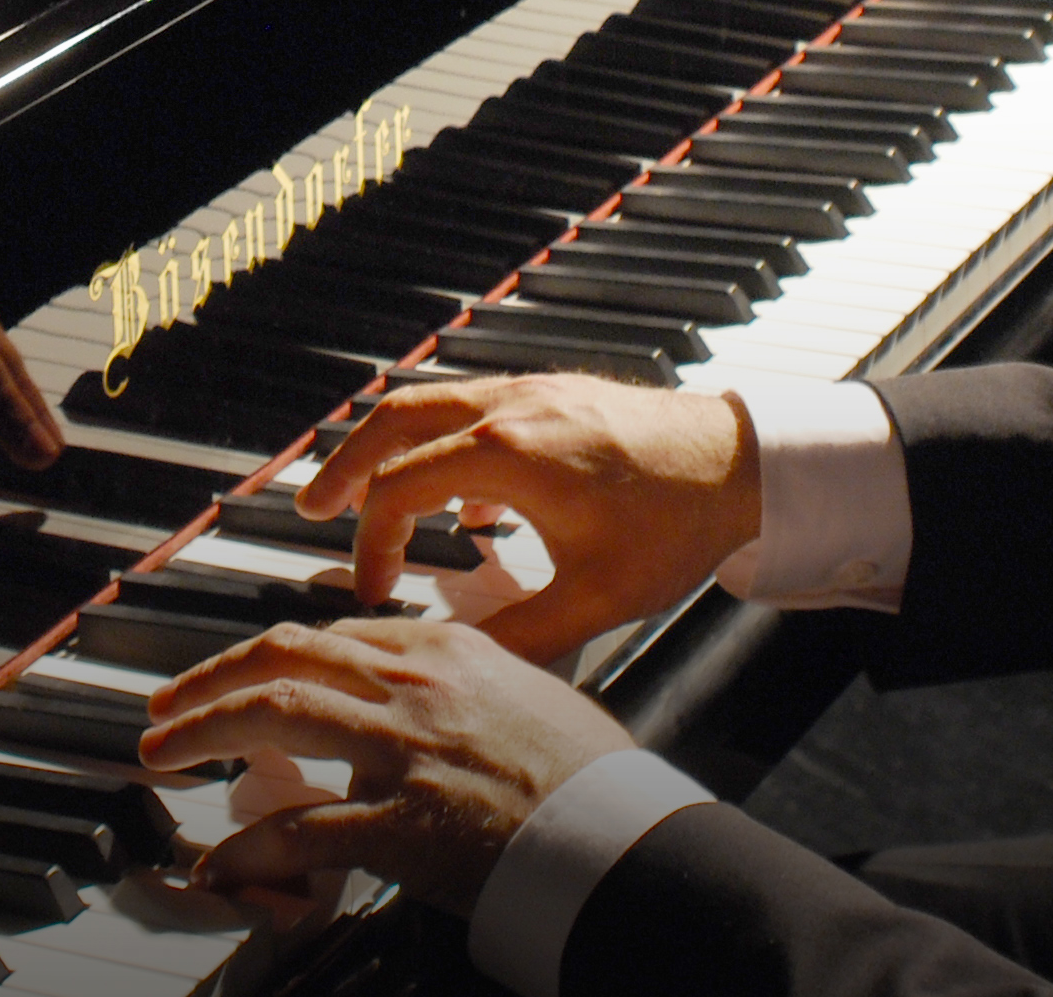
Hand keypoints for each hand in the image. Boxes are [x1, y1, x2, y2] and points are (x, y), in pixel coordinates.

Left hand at [140, 614, 633, 909]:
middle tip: (167, 704)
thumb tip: (434, 699)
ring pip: (271, 716)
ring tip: (162, 752)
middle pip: (281, 659)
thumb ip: (468, 687)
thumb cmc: (590, 776)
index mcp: (444, 649)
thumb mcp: (531, 695)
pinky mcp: (396, 825)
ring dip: (202, 732)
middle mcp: (411, 687)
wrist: (620, 834)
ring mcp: (399, 752)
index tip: (240, 670)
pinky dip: (246, 850)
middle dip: (210, 678)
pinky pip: (297, 831)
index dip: (268, 652)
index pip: (331, 635)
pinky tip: (217, 866)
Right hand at [303, 374, 759, 662]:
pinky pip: (474, 408)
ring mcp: (531, 390)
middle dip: (343, 465)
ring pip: (430, 405)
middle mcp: (509, 405)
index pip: (399, 489)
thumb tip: (454, 661)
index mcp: (508, 452)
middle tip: (309, 510)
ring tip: (361, 496)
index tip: (376, 595)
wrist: (743, 463)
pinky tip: (464, 505)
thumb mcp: (598, 599)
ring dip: (387, 448)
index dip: (372, 546)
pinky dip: (444, 445)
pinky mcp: (553, 393)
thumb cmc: (675, 526)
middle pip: (393, 420)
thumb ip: (518, 634)